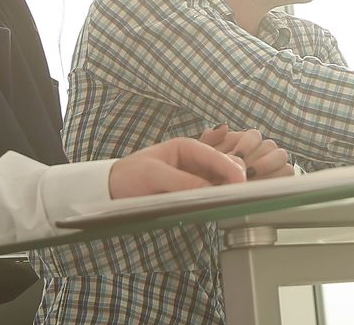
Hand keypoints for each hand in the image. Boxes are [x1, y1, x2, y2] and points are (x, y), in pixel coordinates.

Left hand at [108, 137, 246, 197]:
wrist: (111, 189)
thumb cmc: (129, 176)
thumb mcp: (154, 176)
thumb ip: (183, 182)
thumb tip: (211, 190)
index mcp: (187, 147)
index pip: (216, 156)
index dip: (231, 168)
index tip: (242, 183)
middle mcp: (195, 160)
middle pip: (225, 166)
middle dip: (235, 177)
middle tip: (238, 194)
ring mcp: (194, 177)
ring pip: (222, 181)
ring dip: (229, 189)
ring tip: (232, 201)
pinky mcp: (192, 192)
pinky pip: (212, 193)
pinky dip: (219, 198)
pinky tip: (222, 205)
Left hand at [199, 125, 294, 179]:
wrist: (213, 195)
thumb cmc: (210, 175)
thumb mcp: (205, 158)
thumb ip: (210, 140)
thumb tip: (224, 126)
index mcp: (246, 142)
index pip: (254, 135)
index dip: (247, 144)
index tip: (236, 155)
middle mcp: (262, 151)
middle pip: (269, 145)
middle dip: (257, 157)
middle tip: (246, 170)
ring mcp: (274, 165)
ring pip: (281, 156)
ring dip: (268, 166)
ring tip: (253, 178)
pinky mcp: (281, 179)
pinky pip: (288, 173)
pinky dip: (277, 177)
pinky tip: (262, 185)